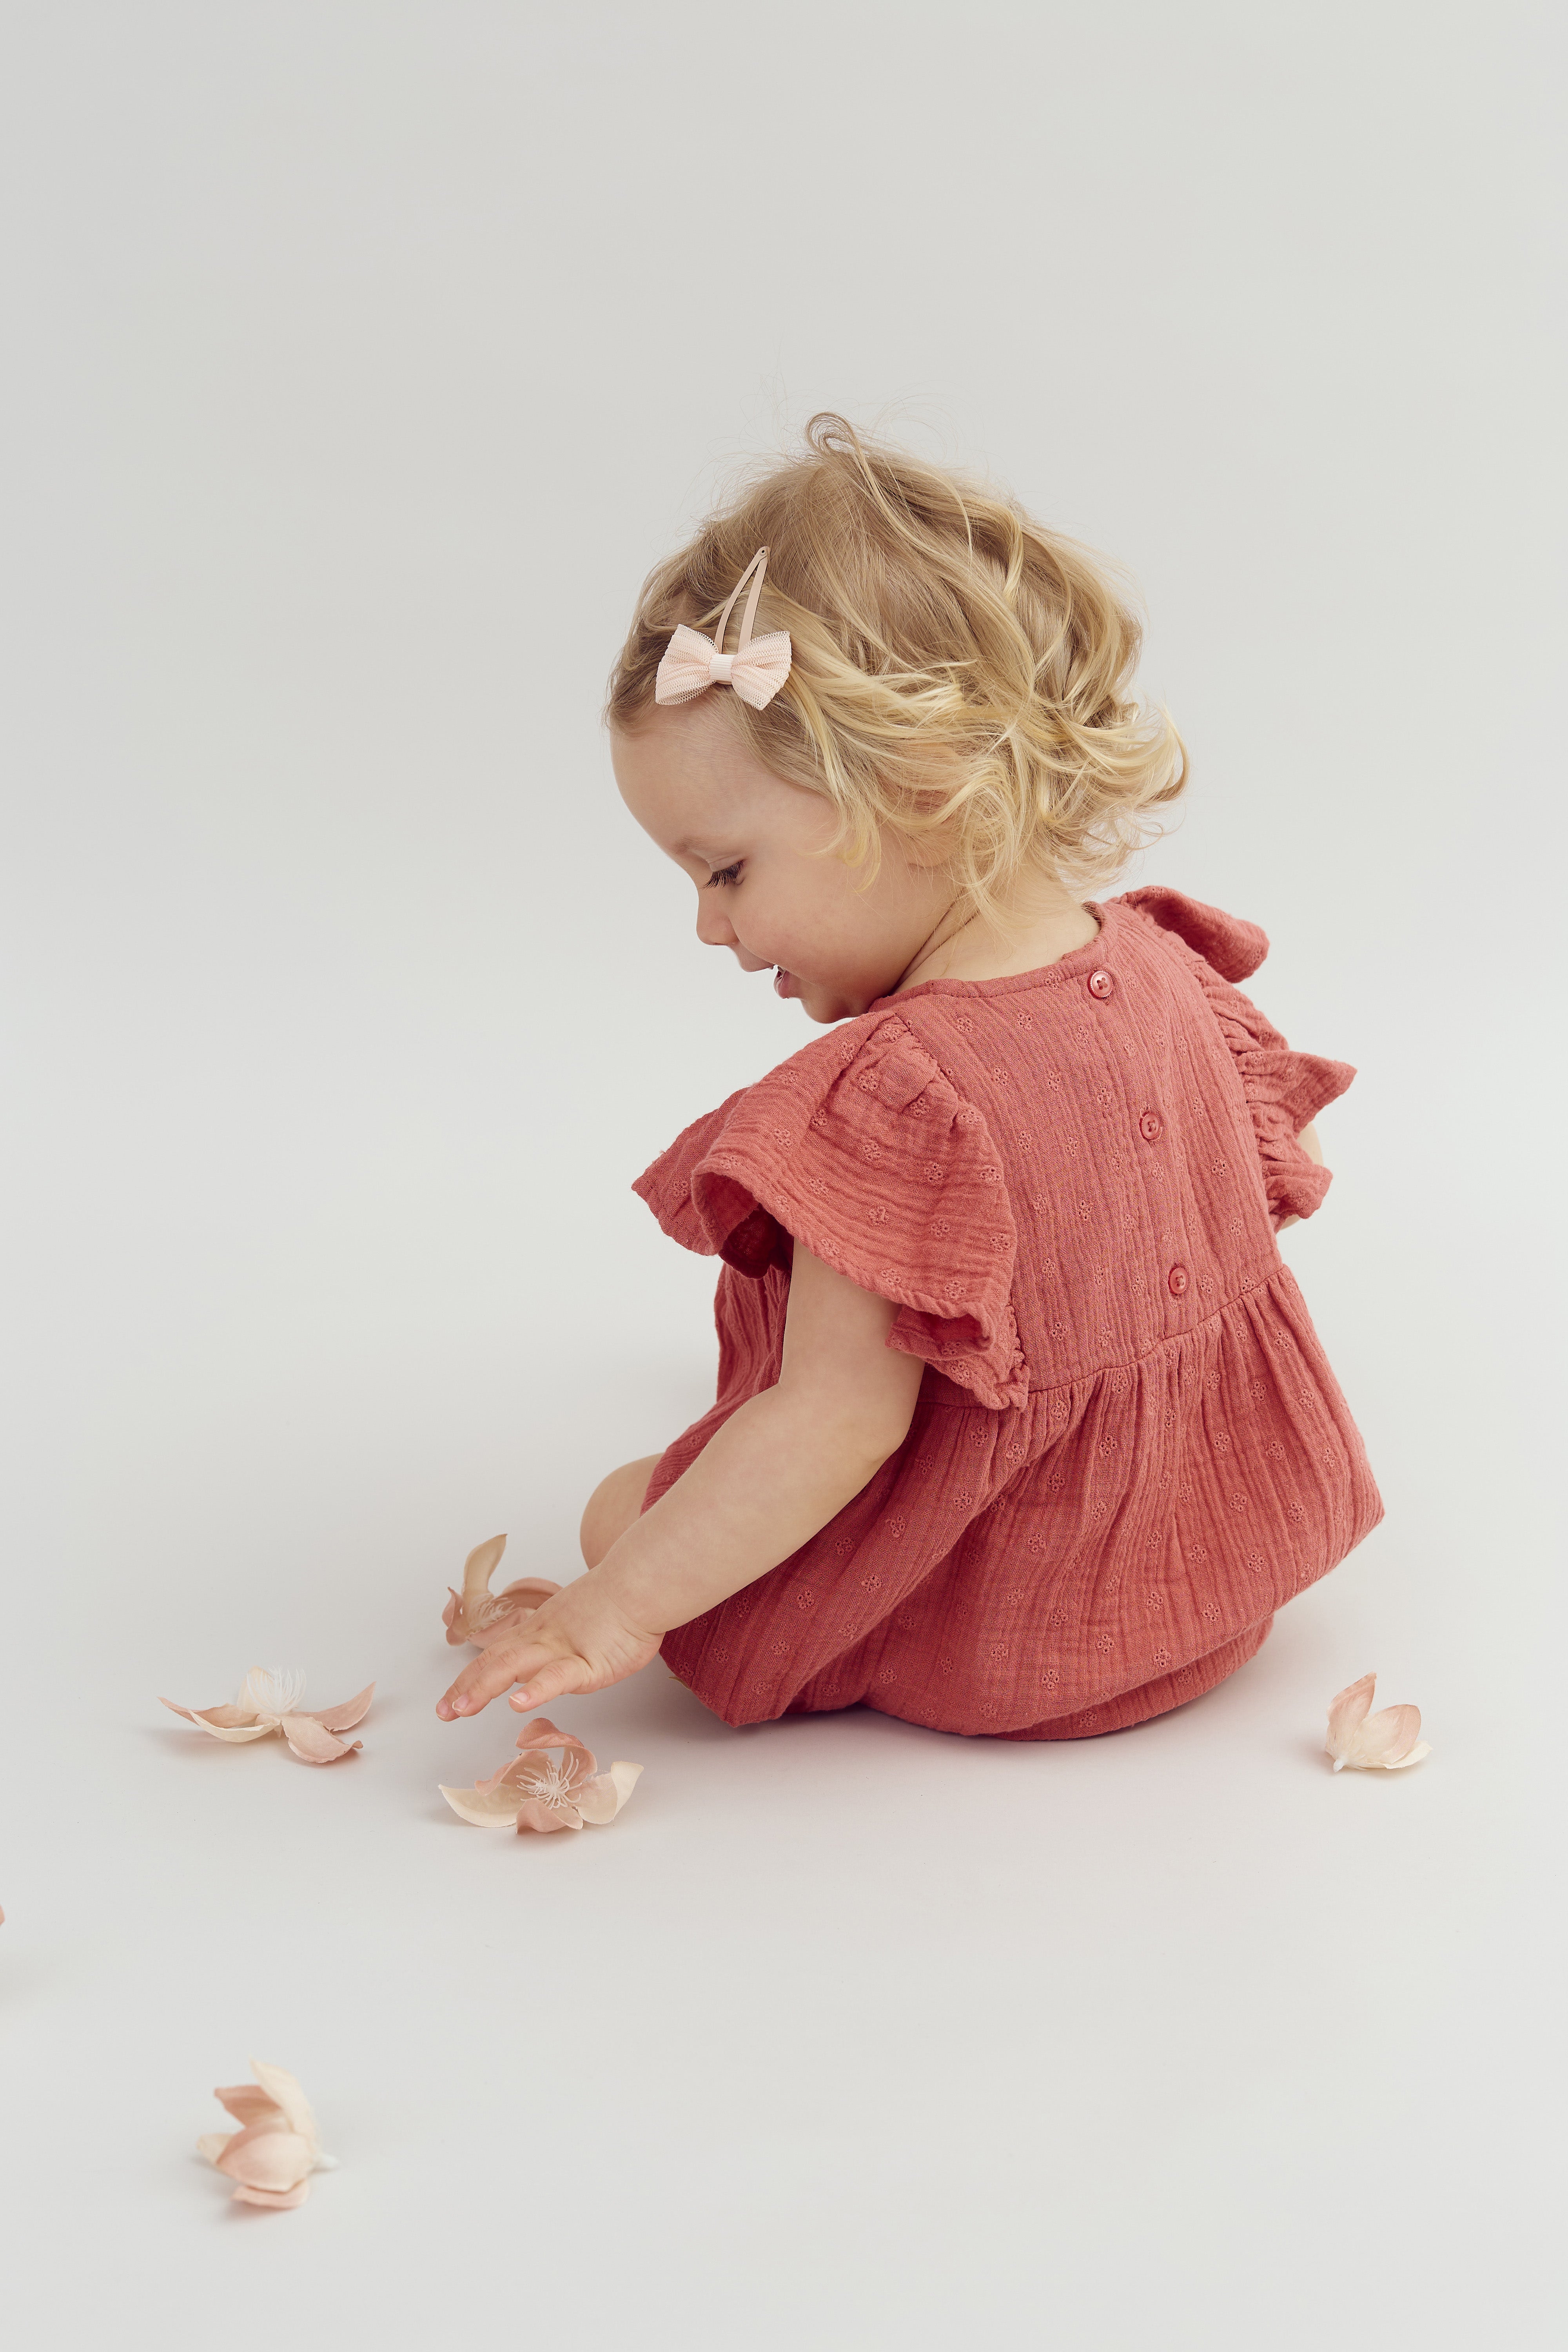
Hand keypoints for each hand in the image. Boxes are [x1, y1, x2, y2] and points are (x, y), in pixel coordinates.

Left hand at [435, 1572, 661, 1719]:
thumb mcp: (572, 1623)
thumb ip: (553, 1645)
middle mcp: (542, 1640)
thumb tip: (535, 1667)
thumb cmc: (614, 1605)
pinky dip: (536, 1689)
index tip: (448, 1702)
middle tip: (442, 1712)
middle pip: (495, 1662)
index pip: (494, 1656)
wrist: (641, 1584)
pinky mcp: (589, 1664)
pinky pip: (558, 1677)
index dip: (469, 1679)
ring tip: (461, 1708)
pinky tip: (519, 1703)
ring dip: (484, 1687)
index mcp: (538, 1632)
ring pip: (515, 1666)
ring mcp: (563, 1650)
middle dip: (466, 1688)